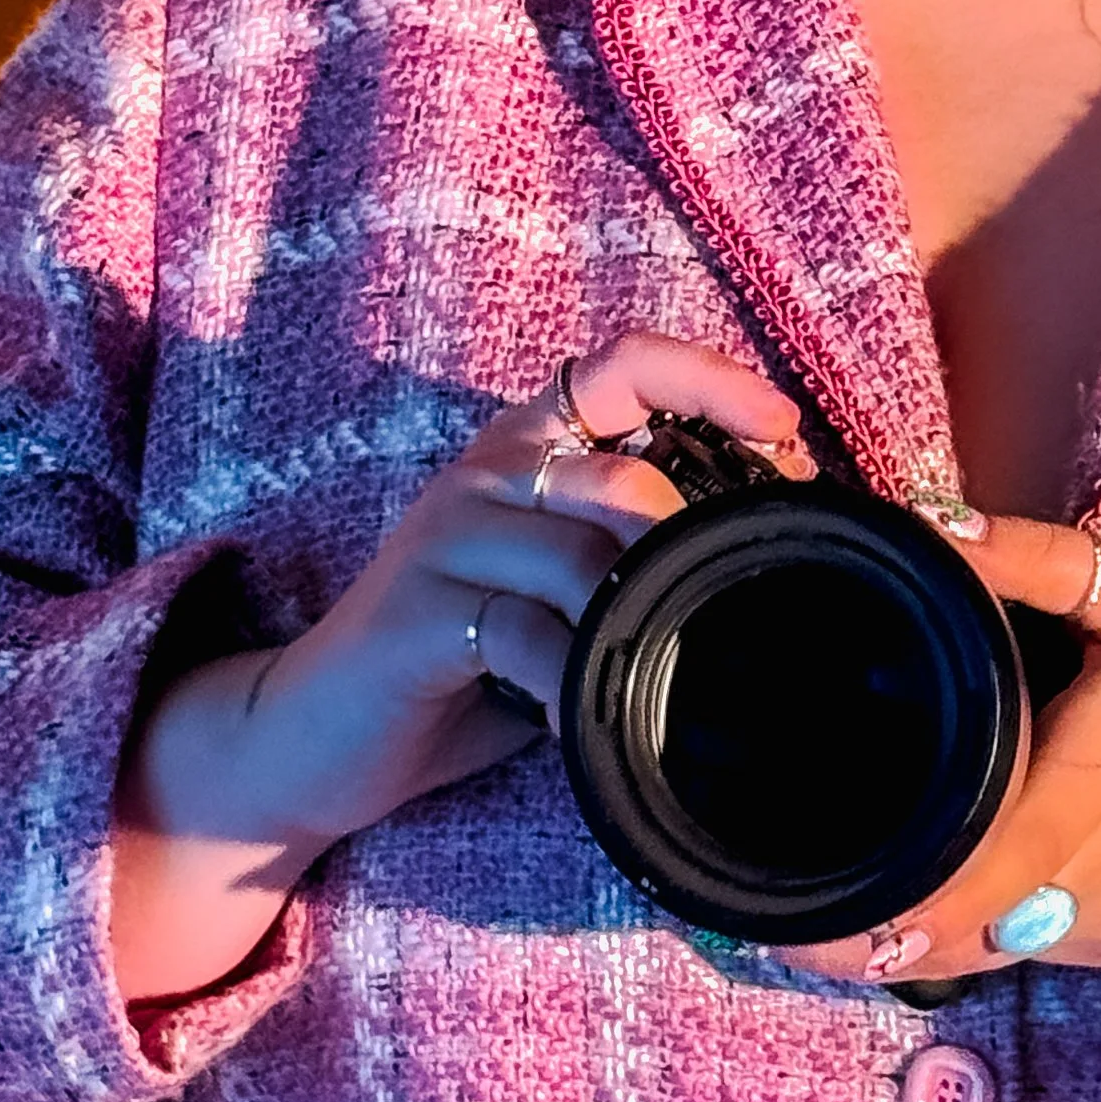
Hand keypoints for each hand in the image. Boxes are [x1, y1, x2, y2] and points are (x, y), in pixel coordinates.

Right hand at [109, 332, 810, 1004]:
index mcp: (529, 445)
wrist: (314, 736)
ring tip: (661, 671)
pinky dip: (578, 681)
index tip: (786, 432)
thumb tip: (762, 555)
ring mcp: (448, 535)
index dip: (713, 382)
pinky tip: (587, 718)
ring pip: (585, 552)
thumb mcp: (560, 596)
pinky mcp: (419, 612)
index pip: (626, 364)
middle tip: (737, 597)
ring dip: (638, 622)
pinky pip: (531, 635)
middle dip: (696, 541)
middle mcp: (488, 470)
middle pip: (623, 473)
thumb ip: (631, 562)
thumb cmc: (462, 662)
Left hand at [786, 516, 1100, 983]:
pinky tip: (926, 906)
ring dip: (920, 941)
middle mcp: (1099, 882)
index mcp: (1094, 791)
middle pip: (963, 936)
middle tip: (788, 922)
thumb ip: (1045, 562)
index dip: (892, 909)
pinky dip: (980, 934)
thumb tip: (940, 529)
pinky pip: (1031, 949)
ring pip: (992, 952)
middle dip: (874, 937)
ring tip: (828, 919)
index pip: (974, 875)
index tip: (814, 916)